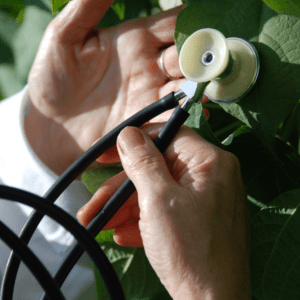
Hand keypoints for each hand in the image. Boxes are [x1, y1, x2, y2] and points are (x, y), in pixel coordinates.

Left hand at [25, 0, 208, 174]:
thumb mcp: (64, 36)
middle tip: (222, 53)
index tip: (213, 21)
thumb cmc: (52, 78)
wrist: (50, 124)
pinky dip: (190, 110)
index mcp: (134, 40)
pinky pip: (175, 113)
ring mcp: (150, 94)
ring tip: (217, 79)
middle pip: (186, 54)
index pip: (173, 24)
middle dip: (205, 53)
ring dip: (202, 81)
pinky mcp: (147, 119)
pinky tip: (204, 108)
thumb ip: (89, 4)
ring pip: (186, 84)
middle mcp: (148, 66)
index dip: (193, 22)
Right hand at [77, 125, 250, 299]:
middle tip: (94, 202)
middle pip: (158, 169)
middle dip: (122, 188)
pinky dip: (144, 220)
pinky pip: (166, 210)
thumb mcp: (157, 200)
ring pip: (158, 192)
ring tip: (99, 223)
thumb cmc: (190, 252)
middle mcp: (212, 177)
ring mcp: (205, 200)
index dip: (135, 142)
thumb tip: (129, 134)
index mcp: (210, 162)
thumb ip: (142, 162)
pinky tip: (123, 234)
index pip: (168, 135)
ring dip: (126, 208)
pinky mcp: (199, 220)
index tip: (108, 152)